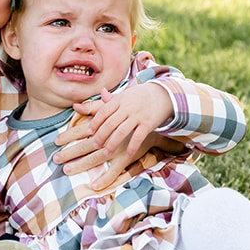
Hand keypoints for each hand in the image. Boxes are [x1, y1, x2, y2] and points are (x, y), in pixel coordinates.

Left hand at [54, 84, 174, 186]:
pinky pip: (138, 137)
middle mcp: (127, 107)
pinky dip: (132, 146)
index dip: (94, 123)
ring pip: (122, 131)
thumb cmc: (139, 97)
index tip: (88, 132)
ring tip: (106, 153)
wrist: (162, 94)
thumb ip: (106, 102)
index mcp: (118, 100)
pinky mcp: (148, 123)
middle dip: (100, 135)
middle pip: (109, 123)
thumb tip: (87, 101)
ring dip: (113, 143)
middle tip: (94, 145)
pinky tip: (127, 155)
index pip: (103, 112)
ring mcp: (137, 115)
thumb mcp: (123, 96)